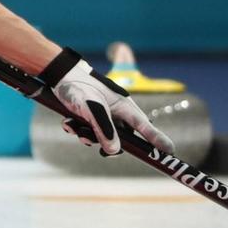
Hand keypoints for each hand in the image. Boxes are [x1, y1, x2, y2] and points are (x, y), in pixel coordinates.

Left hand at [38, 48, 174, 155]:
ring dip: (87, 135)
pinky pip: (87, 131)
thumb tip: (114, 150)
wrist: (58, 76)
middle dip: (108, 144)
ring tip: (75, 127)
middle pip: (121, 137)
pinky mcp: (88, 116)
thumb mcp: (92, 108)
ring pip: (102, 136)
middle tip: (101, 151)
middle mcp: (116, 111)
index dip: (157, 139)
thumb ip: (104, 129)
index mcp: (123, 106)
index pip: (144, 126)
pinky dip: (77, 129)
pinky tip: (68, 122)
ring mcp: (102, 114)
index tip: (170, 151)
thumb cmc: (79, 86)